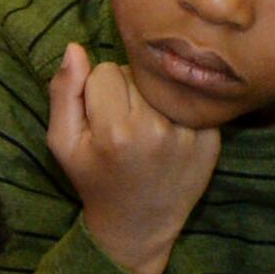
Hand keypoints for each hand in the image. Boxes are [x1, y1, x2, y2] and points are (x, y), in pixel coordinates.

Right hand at [44, 42, 219, 273]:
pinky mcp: (211, 138)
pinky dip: (176, 111)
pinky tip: (168, 137)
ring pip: (163, 83)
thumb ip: (63, 93)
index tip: (100, 121)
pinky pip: (187, 99)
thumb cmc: (96, 180)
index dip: (96, 92)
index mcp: (116, 131)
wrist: (139, 225)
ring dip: (151, 99)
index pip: (104, 71)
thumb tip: (74, 48)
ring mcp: (188, 134)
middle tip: (123, 128)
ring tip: (145, 132)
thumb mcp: (64, 143)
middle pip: (136, 74)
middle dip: (125, 93)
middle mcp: (157, 130)